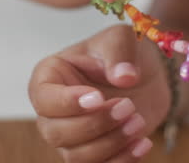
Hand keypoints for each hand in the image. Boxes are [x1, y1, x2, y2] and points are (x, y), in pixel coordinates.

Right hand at [29, 25, 170, 162]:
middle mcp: (54, 110)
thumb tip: (124, 78)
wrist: (144, 73)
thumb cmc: (122, 52)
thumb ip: (119, 53)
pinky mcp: (93, 151)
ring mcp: (71, 134)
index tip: (98, 97)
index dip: (68, 103)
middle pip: (57, 132)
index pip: (44, 98)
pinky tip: (143, 143)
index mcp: (50, 77)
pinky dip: (121, 161)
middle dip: (95, 125)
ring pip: (76, 156)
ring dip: (110, 144)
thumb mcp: (121, 38)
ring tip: (139, 122)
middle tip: (128, 106)